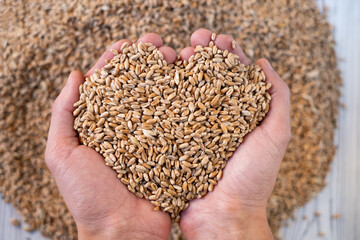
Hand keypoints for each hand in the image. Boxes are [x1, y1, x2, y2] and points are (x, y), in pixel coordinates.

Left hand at [45, 34, 176, 239]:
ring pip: (159, 99)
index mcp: (99, 125)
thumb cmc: (88, 197)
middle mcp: (126, 128)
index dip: (116, 62)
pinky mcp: (170, 149)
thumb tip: (76, 75)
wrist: (123, 231)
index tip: (128, 45)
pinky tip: (191, 86)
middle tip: (158, 46)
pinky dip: (184, 102)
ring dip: (167, 76)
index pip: (107, 85)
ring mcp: (150, 137)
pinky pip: (178, 122)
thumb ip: (63, 114)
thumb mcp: (61, 154)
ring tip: (176, 57)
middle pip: (136, 87)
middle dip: (146, 63)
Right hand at [179, 29, 290, 238]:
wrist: (223, 217)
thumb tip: (262, 63)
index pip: (232, 75)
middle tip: (193, 42)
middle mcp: (215, 118)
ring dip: (179, 70)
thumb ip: (277, 98)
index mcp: (240, 114)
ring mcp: (192, 129)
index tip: (217, 39)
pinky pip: (166, 115)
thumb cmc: (253, 180)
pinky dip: (161, 96)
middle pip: (206, 79)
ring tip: (173, 54)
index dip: (225, 54)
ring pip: (184, 92)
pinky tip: (155, 80)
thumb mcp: (276, 135)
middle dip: (200, 56)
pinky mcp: (174, 141)